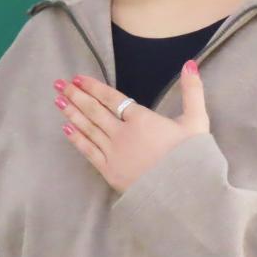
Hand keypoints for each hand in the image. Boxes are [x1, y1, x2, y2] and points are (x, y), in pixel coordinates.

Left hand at [52, 60, 209, 193]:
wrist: (185, 192)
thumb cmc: (193, 158)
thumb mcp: (197, 122)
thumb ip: (192, 92)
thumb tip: (189, 64)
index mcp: (142, 119)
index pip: (112, 98)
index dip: (94, 87)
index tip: (79, 78)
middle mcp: (123, 133)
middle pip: (95, 111)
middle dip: (76, 96)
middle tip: (60, 84)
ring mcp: (115, 153)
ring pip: (89, 129)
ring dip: (72, 114)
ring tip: (58, 101)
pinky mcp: (111, 172)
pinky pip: (89, 152)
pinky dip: (77, 140)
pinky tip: (66, 129)